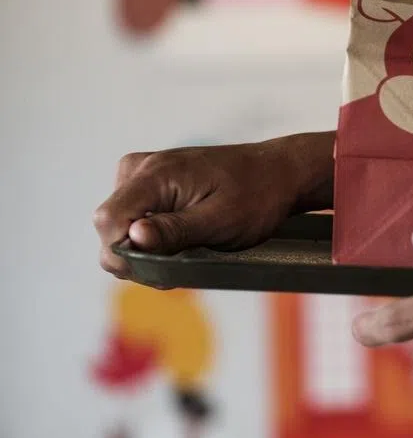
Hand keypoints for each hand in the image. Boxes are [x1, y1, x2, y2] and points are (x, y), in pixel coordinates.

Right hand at [94, 133, 333, 277]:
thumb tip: (132, 238)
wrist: (278, 172)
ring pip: (120, 226)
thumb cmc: (257, 196)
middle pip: (109, 227)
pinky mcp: (150, 184)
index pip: (108, 220)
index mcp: (155, 174)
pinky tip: (184, 239)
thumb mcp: (220, 221)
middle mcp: (139, 168)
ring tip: (190, 248)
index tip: (159, 269)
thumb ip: (174, 231)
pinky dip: (153, 236)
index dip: (123, 254)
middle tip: (183, 262)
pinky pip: (134, 218)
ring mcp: (142, 174)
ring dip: (148, 247)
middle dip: (139, 255)